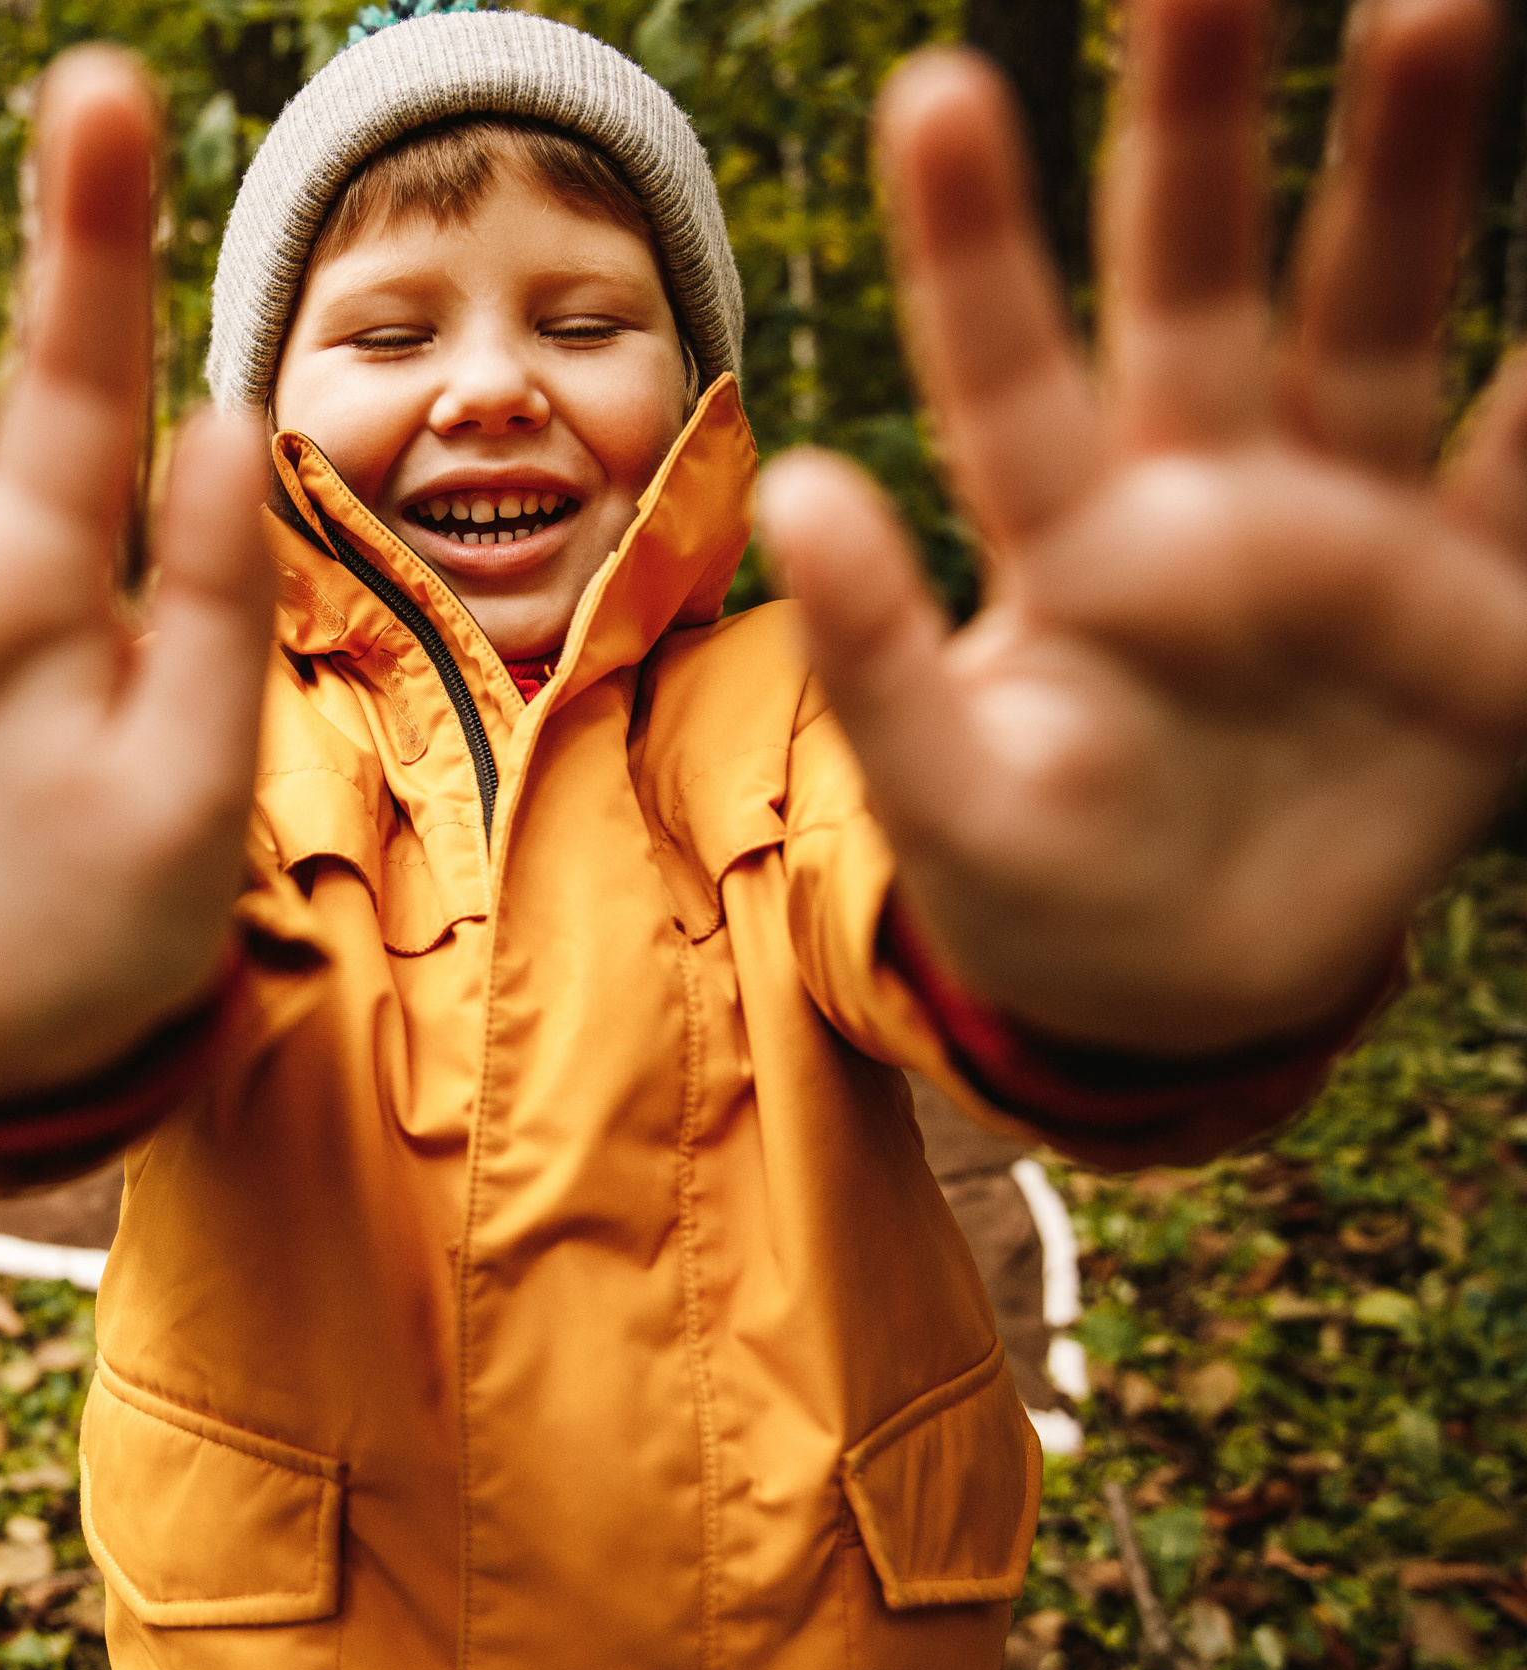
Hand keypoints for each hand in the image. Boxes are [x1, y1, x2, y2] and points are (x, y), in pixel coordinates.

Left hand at [760, 0, 1526, 1055]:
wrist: (1178, 984)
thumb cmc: (1035, 874)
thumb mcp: (942, 793)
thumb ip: (874, 658)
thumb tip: (798, 487)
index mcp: (1067, 531)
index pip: (1003, 356)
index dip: (969, 234)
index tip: (930, 87)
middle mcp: (1206, 491)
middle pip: (1200, 277)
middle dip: (1198, 122)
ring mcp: (1347, 533)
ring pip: (1379, 319)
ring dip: (1410, 173)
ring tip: (1434, 5)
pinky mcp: (1472, 608)